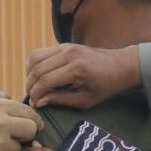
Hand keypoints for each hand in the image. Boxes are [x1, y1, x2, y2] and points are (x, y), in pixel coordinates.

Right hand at [25, 44, 141, 108]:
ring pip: (34, 57)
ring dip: (29, 74)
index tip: (34, 105)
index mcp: (76, 69)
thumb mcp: (85, 100)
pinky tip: (37, 77)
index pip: (46, 81)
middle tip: (31, 98)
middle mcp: (69, 54)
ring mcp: (65, 46)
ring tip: (33, 87)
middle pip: (37, 69)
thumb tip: (39, 102)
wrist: (121, 65)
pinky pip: (41, 52)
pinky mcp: (64, 44)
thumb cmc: (106, 86)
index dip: (36, 95)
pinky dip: (34, 65)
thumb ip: (61, 100)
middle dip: (30, 85)